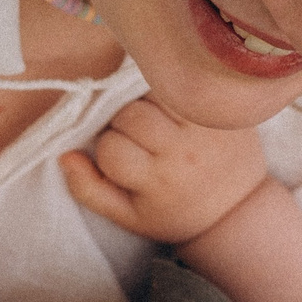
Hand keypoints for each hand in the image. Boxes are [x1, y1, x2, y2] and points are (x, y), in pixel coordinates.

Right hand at [59, 98, 272, 244]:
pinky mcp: (219, 111)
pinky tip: (172, 110)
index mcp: (157, 182)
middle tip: (134, 136)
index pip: (110, 149)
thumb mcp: (129, 216)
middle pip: (130, 116)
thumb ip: (90, 190)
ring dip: (144, 103)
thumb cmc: (174, 212)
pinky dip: (168, 92)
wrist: (237, 207)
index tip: (120, 157)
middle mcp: (182, 154)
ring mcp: (203, 129)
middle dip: (122, 123)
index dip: (107, 148)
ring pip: (154, 94)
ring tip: (154, 122)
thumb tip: (65, 156)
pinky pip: (182, 86)